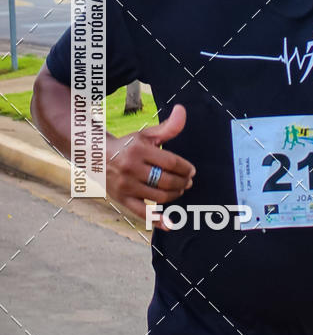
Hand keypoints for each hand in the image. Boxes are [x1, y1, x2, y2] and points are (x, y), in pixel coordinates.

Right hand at [106, 104, 194, 230]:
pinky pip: (141, 214)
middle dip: (182, 182)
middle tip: (188, 182)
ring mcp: (126, 186)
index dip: (186, 168)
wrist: (98, 157)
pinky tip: (170, 224)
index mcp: (139, 150)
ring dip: (175, 195)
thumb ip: (167, 127)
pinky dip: (157, 220)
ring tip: (180, 190)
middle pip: (166, 180)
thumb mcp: (146, 135)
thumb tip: (182, 110)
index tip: (192, 171)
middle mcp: (131, 168)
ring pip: (158, 196)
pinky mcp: (122, 199)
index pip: (171, 162)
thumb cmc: (128, 145)